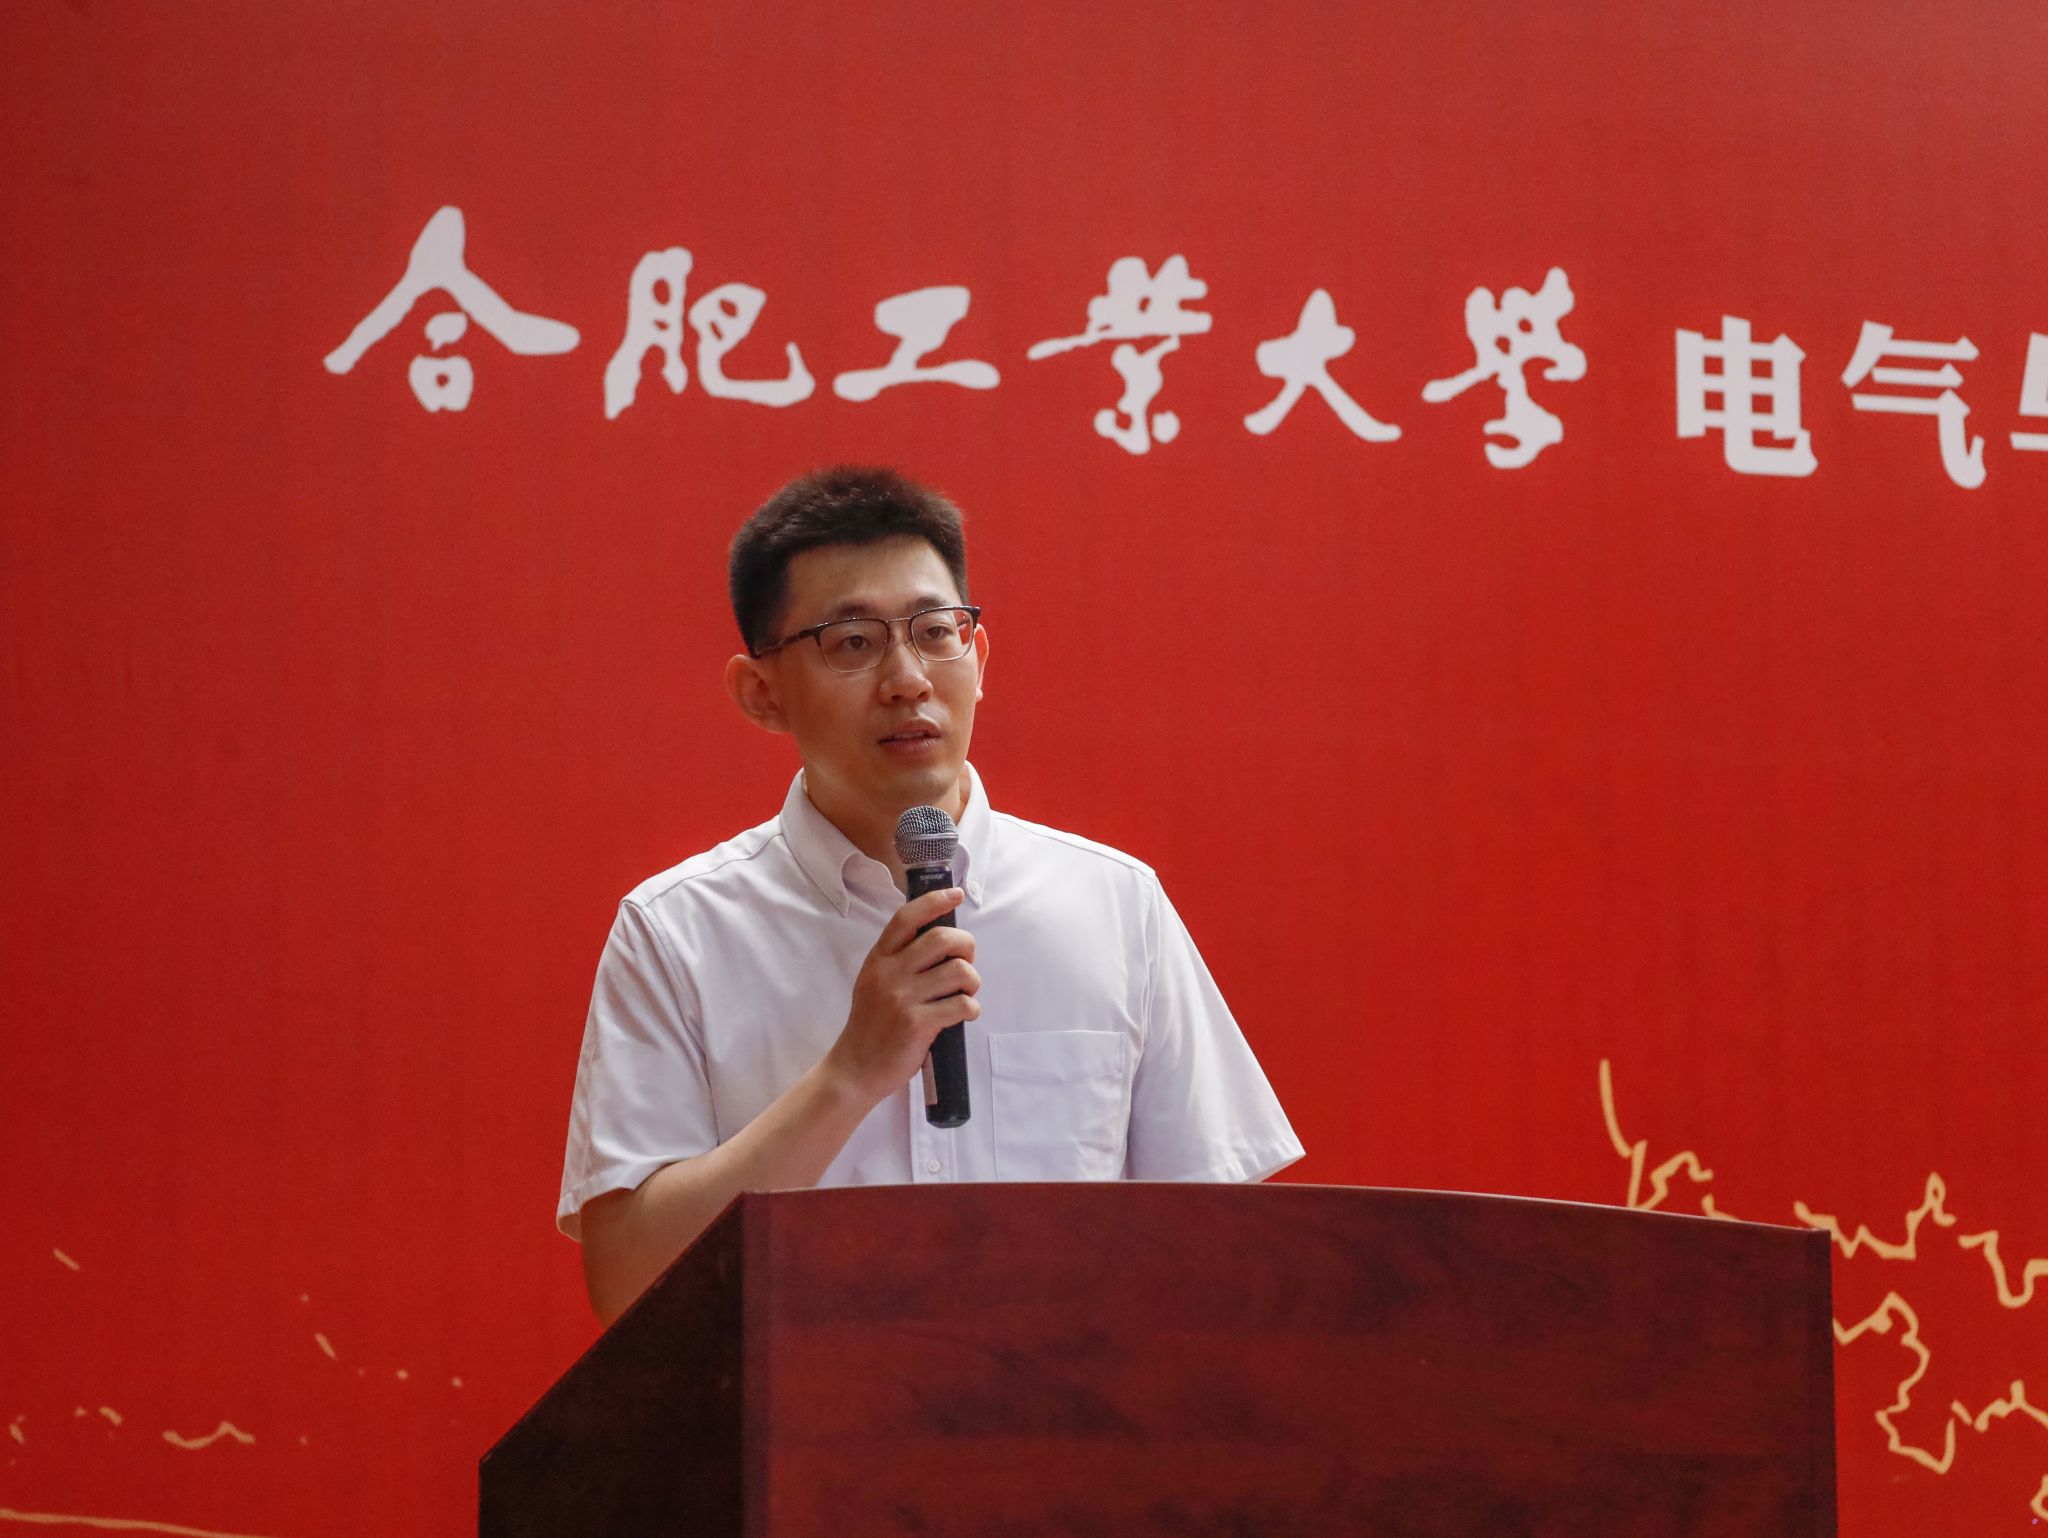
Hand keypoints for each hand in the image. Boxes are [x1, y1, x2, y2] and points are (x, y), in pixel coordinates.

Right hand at [824, 887, 980, 1106]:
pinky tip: (964, 1013)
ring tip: (965, 992)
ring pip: (958, 971)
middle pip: (942, 938)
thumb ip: (899, 961)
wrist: (856, 1068)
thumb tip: (942, 940)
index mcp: (878, 959)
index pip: (906, 918)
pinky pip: (962, 1004)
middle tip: (965, 962)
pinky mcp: (917, 1023)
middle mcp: (889, 973)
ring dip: (972, 981)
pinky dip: (971, 1008)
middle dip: (966, 946)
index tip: (956, 895)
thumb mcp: (874, 983)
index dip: (934, 901)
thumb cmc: (871, 1025)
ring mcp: (903, 998)